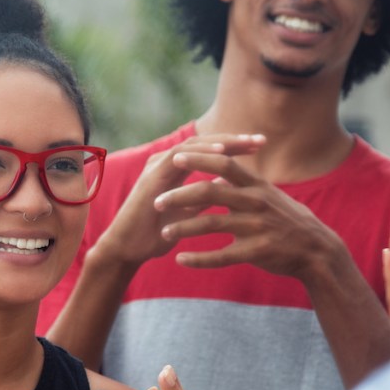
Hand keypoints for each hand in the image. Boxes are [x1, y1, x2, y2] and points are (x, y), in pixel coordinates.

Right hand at [94, 134, 262, 266]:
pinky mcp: (151, 176)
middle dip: (233, 140)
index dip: (234, 148)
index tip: (259, 147)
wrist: (128, 249)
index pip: (209, 152)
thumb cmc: (156, 234)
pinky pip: (178, 157)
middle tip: (261, 140)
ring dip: (222, 143)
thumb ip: (207, 196)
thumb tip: (231, 184)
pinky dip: (201, 153)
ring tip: (247, 142)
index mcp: (175, 170)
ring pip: (194, 145)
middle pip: (204, 144)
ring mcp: (156, 167)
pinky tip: (222, 153)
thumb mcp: (190, 213)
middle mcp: (165, 163)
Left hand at [155, 148, 341, 282]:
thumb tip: (218, 175)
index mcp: (257, 185)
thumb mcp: (269, 196)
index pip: (225, 164)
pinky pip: (221, 256)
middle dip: (179, 195)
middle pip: (210, 192)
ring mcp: (256, 227)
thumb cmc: (288, 221)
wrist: (317, 251)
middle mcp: (256, 202)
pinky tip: (181, 260)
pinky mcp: (256, 252)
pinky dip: (199, 259)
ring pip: (210, 224)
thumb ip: (243, 186)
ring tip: (164, 232)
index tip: (175, 157)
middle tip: (156, 201)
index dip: (200, 159)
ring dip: (183, 228)